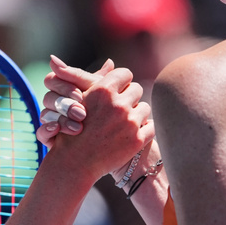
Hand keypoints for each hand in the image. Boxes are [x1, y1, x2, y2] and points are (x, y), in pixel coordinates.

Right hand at [36, 56, 111, 148]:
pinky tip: (57, 131)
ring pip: (45, 114)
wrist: (106, 148)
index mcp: (64, 89)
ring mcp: (51, 120)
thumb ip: (105, 81)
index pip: (53, 79)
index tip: (80, 95)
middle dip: (66, 104)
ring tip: (77, 127)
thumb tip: (110, 62)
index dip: (65, 86)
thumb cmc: (108, 116)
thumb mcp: (107, 97)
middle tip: (81, 113)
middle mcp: (55, 103)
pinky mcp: (50, 138)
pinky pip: (41, 133)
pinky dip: (48, 130)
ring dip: (61, 119)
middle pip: (49, 97)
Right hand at [47, 62, 153, 179]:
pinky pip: (151, 126)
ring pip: (145, 107)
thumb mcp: (81, 100)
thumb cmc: (73, 128)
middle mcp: (118, 104)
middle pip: (137, 89)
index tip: (117, 91)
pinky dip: (144, 130)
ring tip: (124, 122)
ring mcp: (130, 123)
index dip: (121, 82)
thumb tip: (111, 62)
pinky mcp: (137, 140)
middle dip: (130, 97)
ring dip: (137, 114)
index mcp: (103, 90)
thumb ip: (98, 79)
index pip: (126, 74)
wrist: (75, 163)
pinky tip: (132, 133)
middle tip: (119, 108)